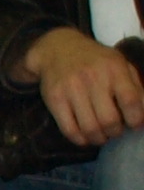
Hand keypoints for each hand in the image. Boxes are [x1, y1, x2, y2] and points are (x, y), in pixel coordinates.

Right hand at [26, 29, 143, 146]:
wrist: (57, 49)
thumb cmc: (96, 60)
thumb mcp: (120, 65)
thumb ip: (136, 87)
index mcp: (114, 70)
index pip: (131, 102)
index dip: (136, 120)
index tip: (134, 125)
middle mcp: (93, 79)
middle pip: (109, 120)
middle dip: (115, 132)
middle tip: (114, 130)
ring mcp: (71, 89)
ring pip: (89, 129)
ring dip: (99, 138)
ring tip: (100, 135)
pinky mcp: (54, 99)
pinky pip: (69, 129)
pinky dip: (80, 139)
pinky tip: (84, 136)